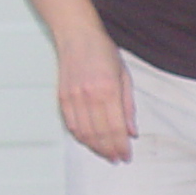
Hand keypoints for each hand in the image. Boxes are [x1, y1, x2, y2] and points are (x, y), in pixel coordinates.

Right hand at [57, 28, 134, 161]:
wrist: (77, 35)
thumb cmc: (102, 51)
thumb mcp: (124, 76)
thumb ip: (128, 106)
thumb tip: (132, 131)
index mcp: (108, 89)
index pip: (116, 128)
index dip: (121, 146)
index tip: (126, 155)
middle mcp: (89, 96)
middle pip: (100, 134)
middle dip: (110, 151)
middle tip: (117, 159)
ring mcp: (74, 97)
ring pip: (84, 133)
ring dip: (95, 148)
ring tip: (105, 154)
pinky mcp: (62, 97)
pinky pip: (71, 125)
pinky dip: (80, 137)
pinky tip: (89, 142)